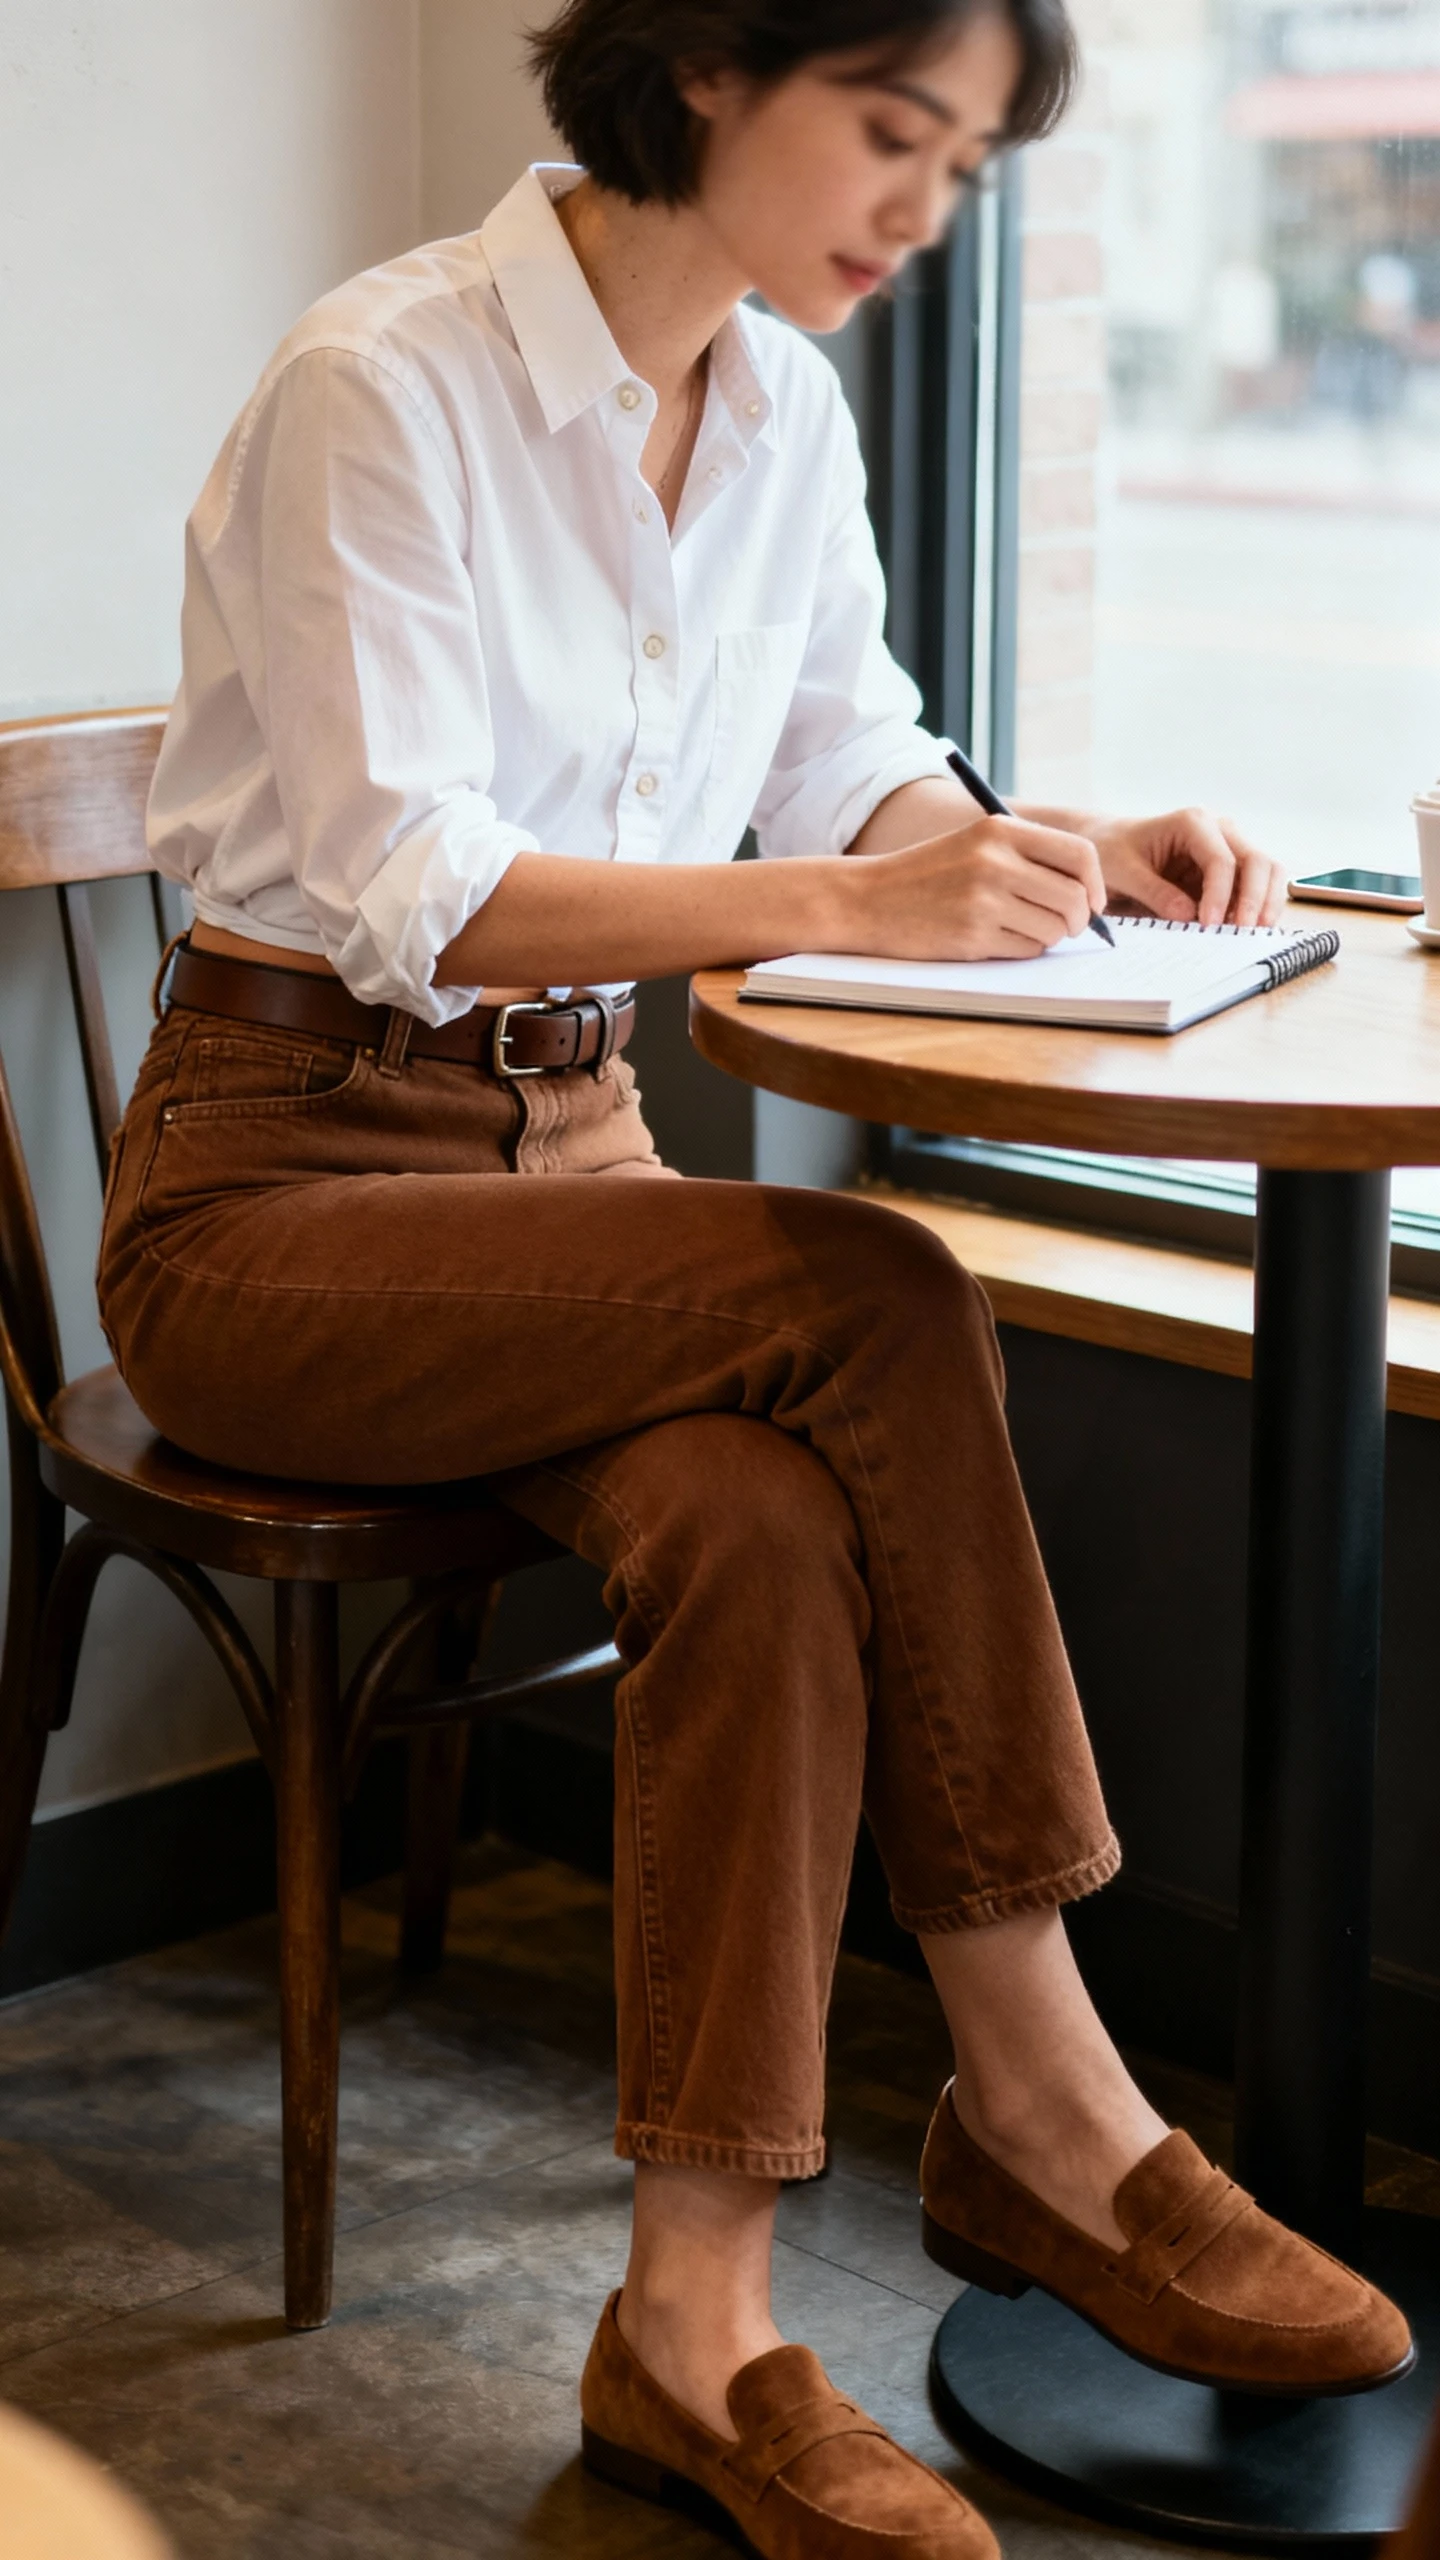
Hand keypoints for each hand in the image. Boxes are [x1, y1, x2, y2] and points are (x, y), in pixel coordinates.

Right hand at [847, 815, 1106, 960]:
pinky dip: (1022, 949)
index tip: (1092, 900)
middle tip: (1065, 925)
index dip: (1096, 884)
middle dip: (1078, 919)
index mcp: (1001, 830)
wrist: (868, 899)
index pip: (1080, 855)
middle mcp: (995, 861)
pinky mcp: (972, 936)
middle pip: (1074, 898)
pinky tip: (996, 939)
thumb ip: (1027, 855)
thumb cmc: (928, 874)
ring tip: (1020, 928)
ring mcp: (984, 900)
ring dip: (1048, 936)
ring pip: (1055, 928)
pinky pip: (1027, 950)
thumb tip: (1089, 892)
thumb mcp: (976, 844)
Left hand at [1080, 808, 1286, 927]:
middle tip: (1241, 933)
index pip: (1220, 859)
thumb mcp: (1123, 871)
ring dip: (1267, 903)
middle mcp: (1220, 829)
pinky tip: (1249, 930)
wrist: (1113, 844)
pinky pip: (1260, 886)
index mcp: (1193, 822)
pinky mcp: (1233, 869)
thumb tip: (1187, 917)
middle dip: (1254, 899)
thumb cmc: (1115, 851)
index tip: (1209, 925)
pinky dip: (1261, 906)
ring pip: (1269, 871)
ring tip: (1252, 934)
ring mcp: (1231, 847)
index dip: (1220, 895)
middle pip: (1257, 861)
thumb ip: (1154, 892)